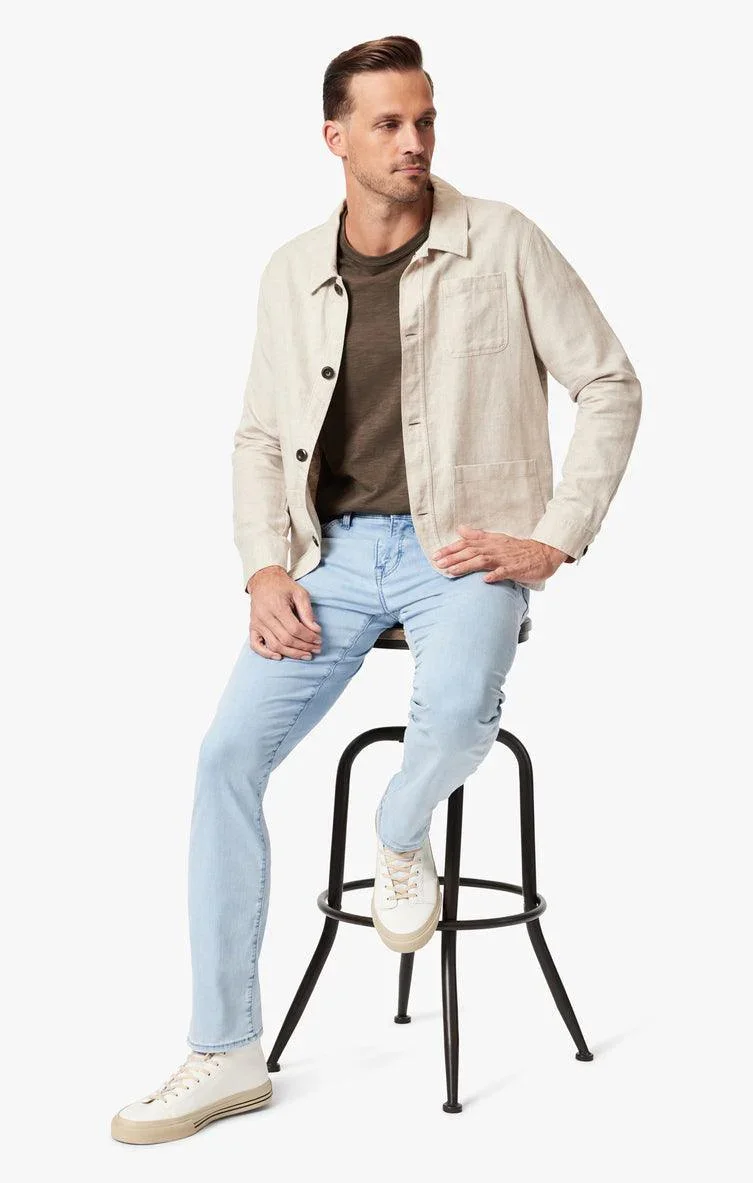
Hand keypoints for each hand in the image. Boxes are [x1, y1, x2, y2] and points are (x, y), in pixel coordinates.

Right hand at [247, 566, 321, 659]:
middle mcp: (264, 616)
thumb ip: (307, 612)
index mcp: (277, 606)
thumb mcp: (300, 593)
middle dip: (303, 647)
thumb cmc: (283, 586)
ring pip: (274, 645)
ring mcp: (257, 623)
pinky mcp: (252, 627)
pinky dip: (266, 654)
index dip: (309, 637)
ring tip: (306, 655)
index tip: (319, 640)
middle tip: (316, 649)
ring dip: (292, 653)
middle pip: (286, 639)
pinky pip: (255, 646)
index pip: (295, 629)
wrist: (263, 580)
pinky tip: (280, 657)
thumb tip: (316, 630)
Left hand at [431, 524, 568, 582]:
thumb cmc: (517, 548)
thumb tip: (460, 528)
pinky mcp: (516, 568)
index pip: (467, 543)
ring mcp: (505, 559)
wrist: (542, 553)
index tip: (436, 555)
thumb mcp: (496, 538)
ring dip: (467, 565)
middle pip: (471, 551)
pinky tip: (485, 579)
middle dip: (453, 557)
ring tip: (452, 571)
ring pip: (483, 560)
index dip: (451, 549)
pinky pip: (504, 572)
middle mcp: (495, 548)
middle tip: (437, 564)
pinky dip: (495, 575)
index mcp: (490, 542)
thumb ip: (477, 535)